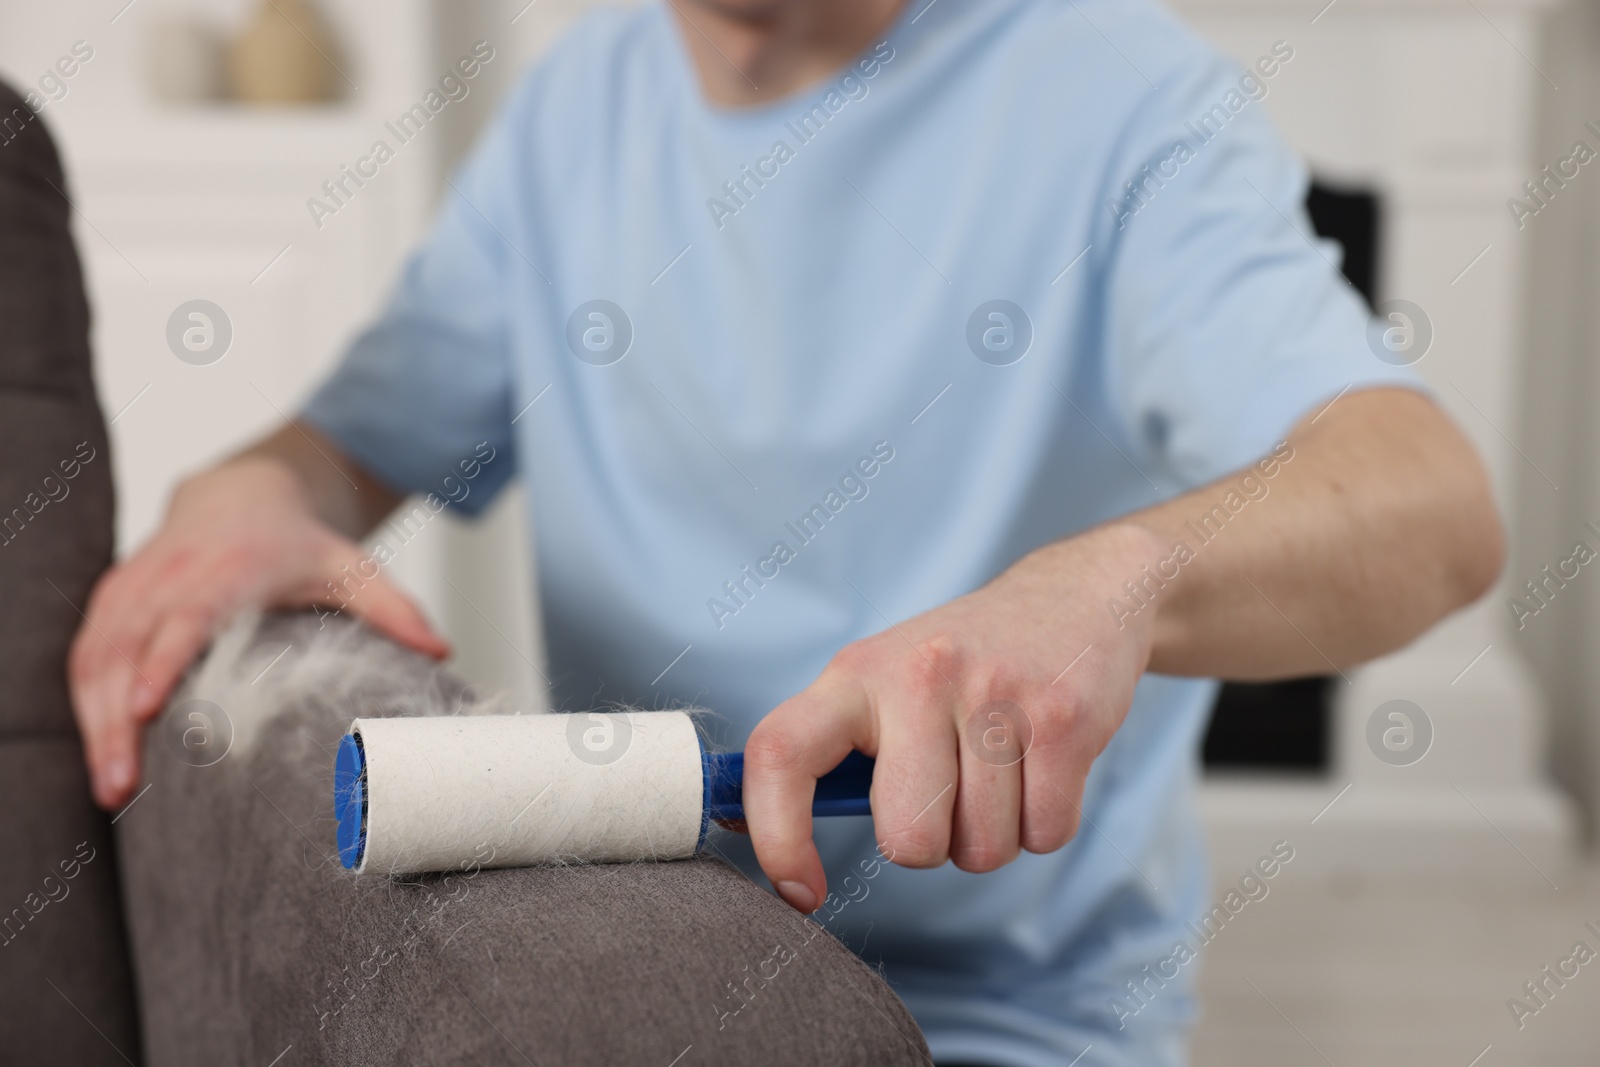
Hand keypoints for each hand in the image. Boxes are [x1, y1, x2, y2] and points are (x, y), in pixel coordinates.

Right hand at [69, 457, 448, 809]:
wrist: (240, 494)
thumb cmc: (297, 542)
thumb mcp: (352, 567)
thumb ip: (395, 608)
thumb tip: (442, 650)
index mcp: (226, 571)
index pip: (185, 618)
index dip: (160, 661)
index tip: (146, 709)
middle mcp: (171, 577)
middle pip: (126, 650)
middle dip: (115, 719)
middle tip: (120, 786)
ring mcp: (134, 589)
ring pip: (95, 658)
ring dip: (93, 723)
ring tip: (108, 788)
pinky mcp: (112, 602)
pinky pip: (84, 655)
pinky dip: (84, 704)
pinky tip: (98, 754)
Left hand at [741, 522, 1162, 912]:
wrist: (1073, 597)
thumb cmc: (961, 666)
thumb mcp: (883, 682)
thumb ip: (832, 753)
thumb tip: (749, 828)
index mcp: (857, 673)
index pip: (781, 752)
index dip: (776, 833)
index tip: (799, 890)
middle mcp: (920, 675)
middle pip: (907, 839)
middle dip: (932, 844)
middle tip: (950, 792)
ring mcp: (995, 694)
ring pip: (982, 848)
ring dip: (994, 834)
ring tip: (1001, 769)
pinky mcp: (1063, 719)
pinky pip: (1045, 833)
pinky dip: (1045, 824)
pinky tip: (1041, 767)